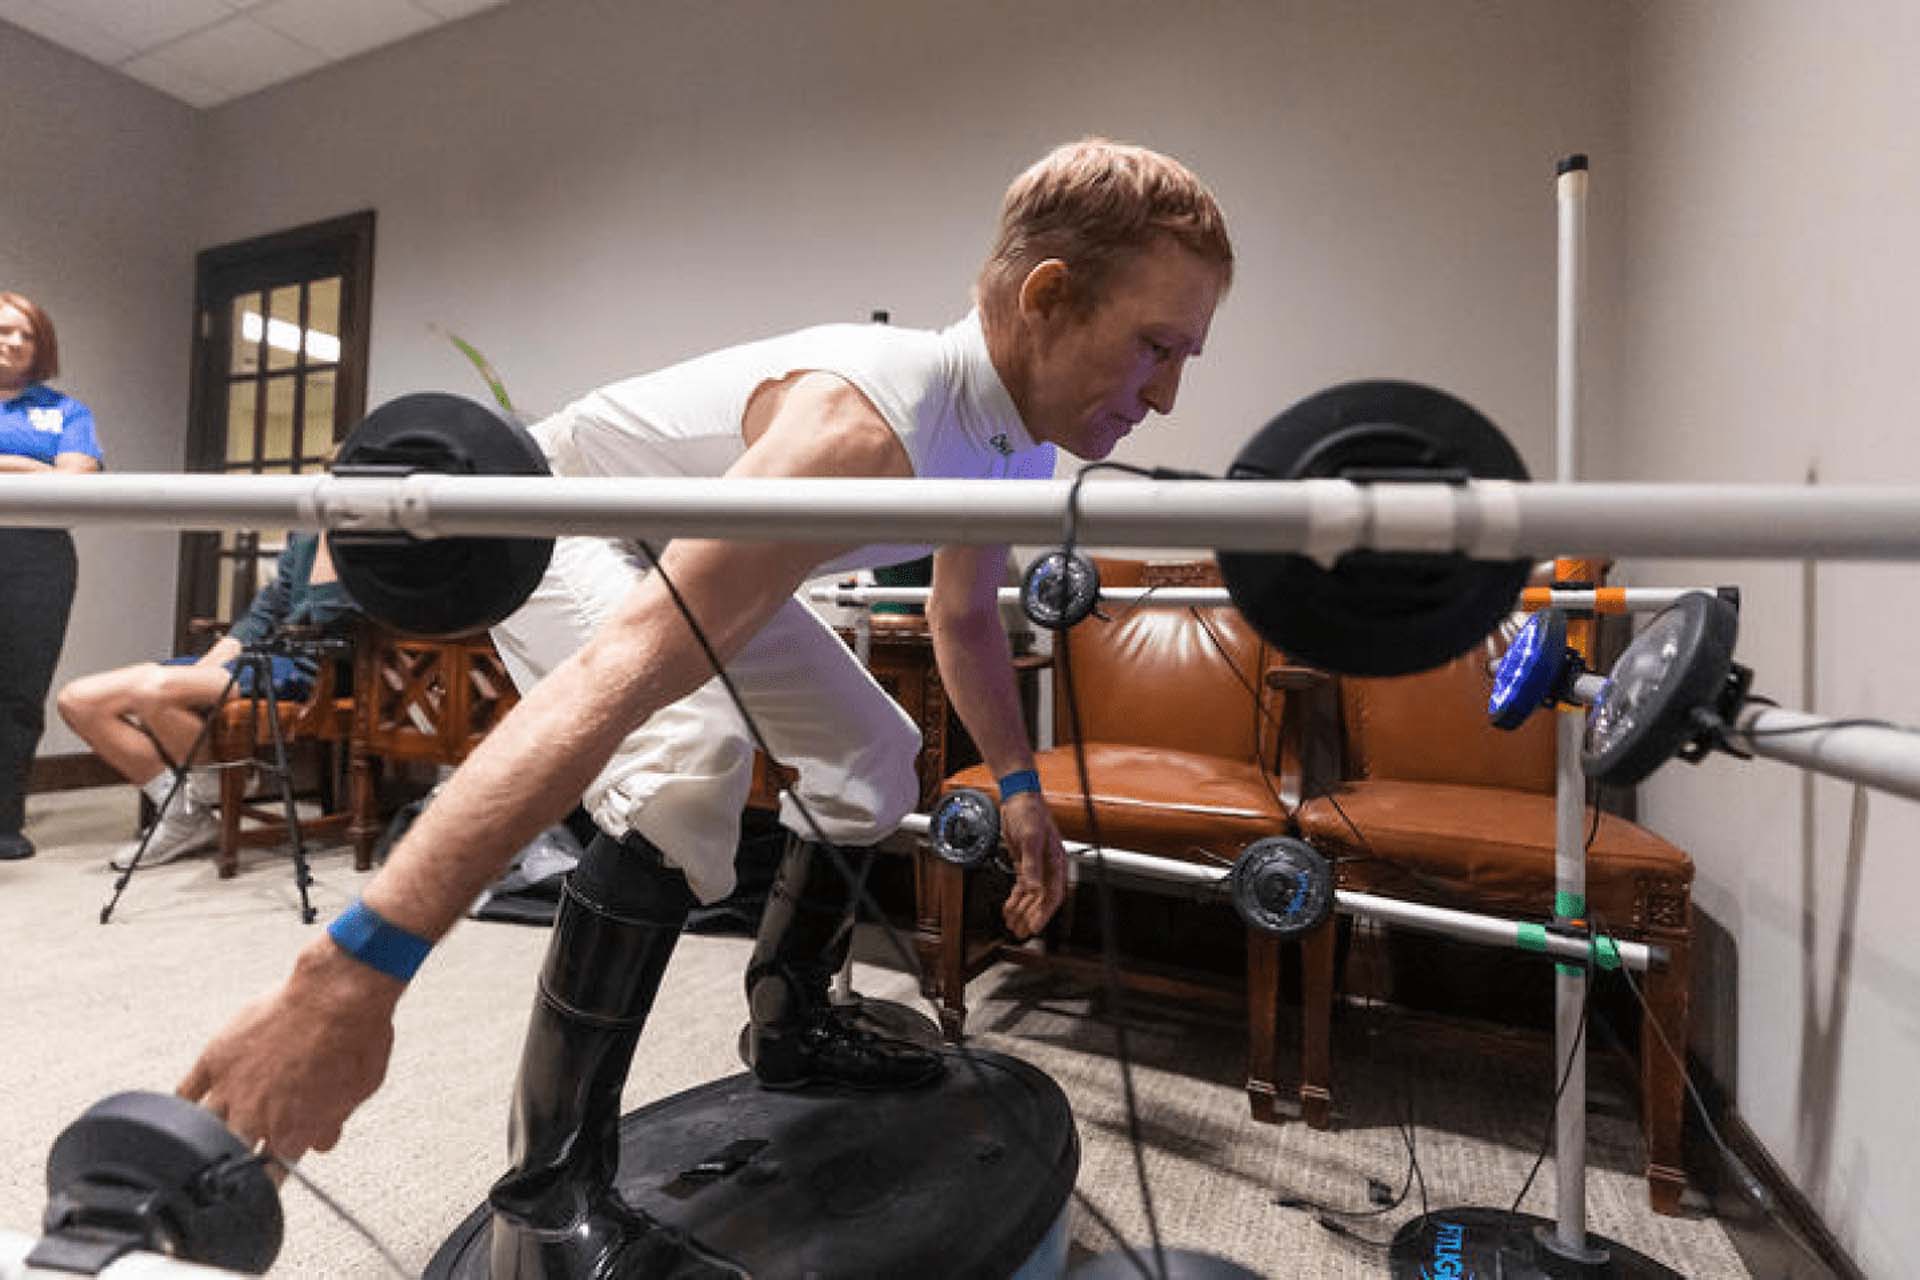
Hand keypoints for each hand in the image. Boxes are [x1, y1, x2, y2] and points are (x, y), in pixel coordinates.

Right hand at [178, 940, 401, 1162]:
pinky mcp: (216, 1058)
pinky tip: (176, 1119)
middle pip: (232, 1159)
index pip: (271, 1176)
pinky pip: (186, 1092)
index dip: (265, 1184)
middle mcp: (256, 1117)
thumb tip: (323, 1143)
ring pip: (203, 1130)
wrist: (335, 997)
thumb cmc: (355, 1039)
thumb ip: (334, 1121)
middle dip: (230, 1169)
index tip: (261, 1187)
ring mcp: (231, 1088)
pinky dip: (180, 1108)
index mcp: (293, 1132)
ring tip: (199, 1151)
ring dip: (204, 1142)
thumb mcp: (357, 1090)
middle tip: (229, 1170)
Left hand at [998, 791, 1067, 938]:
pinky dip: (1014, 899)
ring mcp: (1037, 866)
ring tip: (1012, 926)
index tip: (1035, 927)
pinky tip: (1007, 909)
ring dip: (1021, 911)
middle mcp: (1049, 867)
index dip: (1045, 913)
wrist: (1018, 798)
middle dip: (1031, 916)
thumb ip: (1031, 865)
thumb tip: (1032, 888)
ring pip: (1030, 896)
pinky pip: (1021, 887)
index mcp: (1057, 862)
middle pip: (1042, 899)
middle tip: (1021, 932)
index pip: (1054, 894)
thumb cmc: (1030, 813)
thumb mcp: (1029, 838)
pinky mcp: (1024, 863)